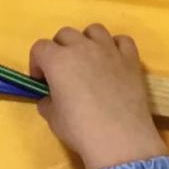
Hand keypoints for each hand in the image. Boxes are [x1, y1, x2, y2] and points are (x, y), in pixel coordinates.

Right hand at [28, 24, 165, 168]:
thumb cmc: (80, 129)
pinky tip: (113, 62)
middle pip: (65, 34)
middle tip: (63, 72)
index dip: (37, 63)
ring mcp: (109, 50)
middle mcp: (83, 48)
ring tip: (88, 61)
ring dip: (87, 41)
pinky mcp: (131, 59)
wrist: (119, 138)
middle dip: (59, 49)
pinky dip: (115, 46)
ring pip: (94, 30)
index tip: (41, 81)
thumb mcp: (53, 118)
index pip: (40, 47)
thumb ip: (48, 101)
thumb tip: (50, 98)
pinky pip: (122, 40)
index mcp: (58, 60)